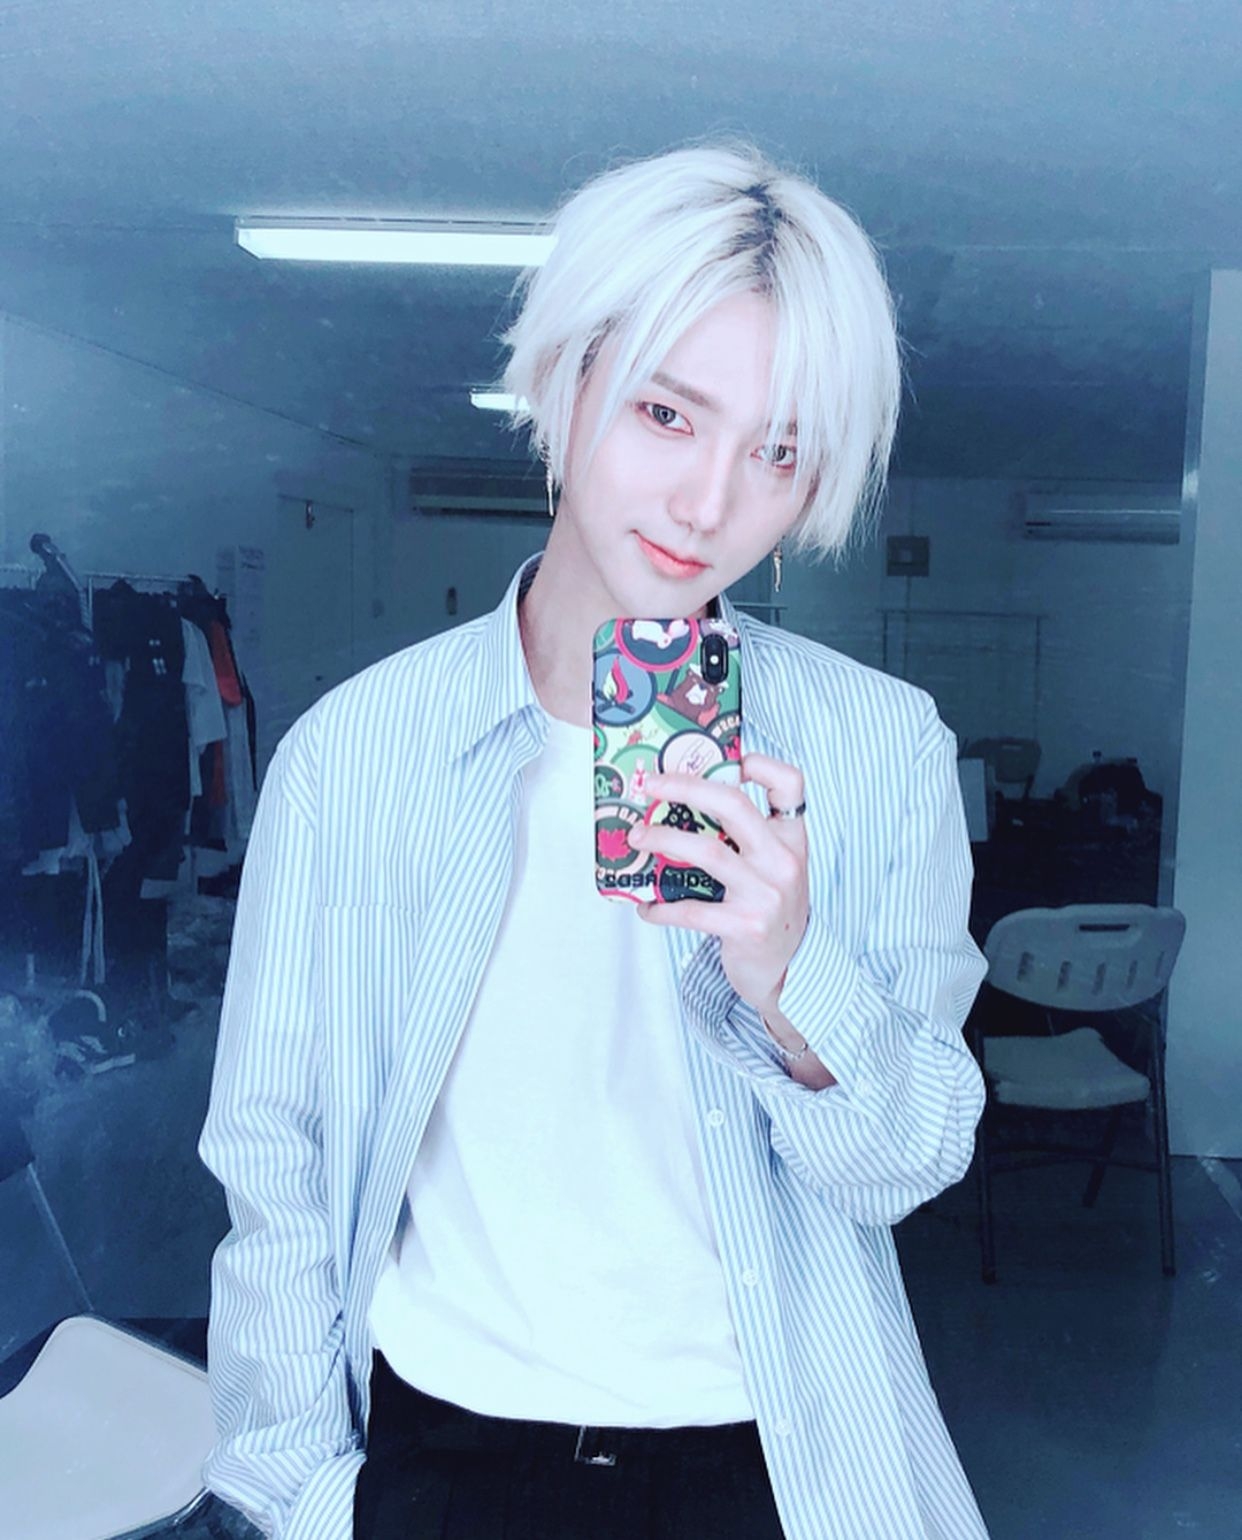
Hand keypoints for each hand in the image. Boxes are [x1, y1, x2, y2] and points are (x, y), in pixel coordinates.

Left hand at [627, 752, 808, 1015]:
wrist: (792, 970)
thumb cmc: (773, 909)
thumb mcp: (776, 868)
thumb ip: (750, 838)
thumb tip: (686, 805)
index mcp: (791, 839)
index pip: (791, 784)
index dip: (761, 763)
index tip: (728, 759)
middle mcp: (782, 860)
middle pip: (733, 804)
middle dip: (685, 787)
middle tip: (651, 785)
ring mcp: (765, 894)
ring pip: (706, 851)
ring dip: (662, 839)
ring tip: (636, 837)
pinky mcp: (744, 926)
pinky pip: (691, 910)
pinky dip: (661, 907)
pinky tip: (646, 907)